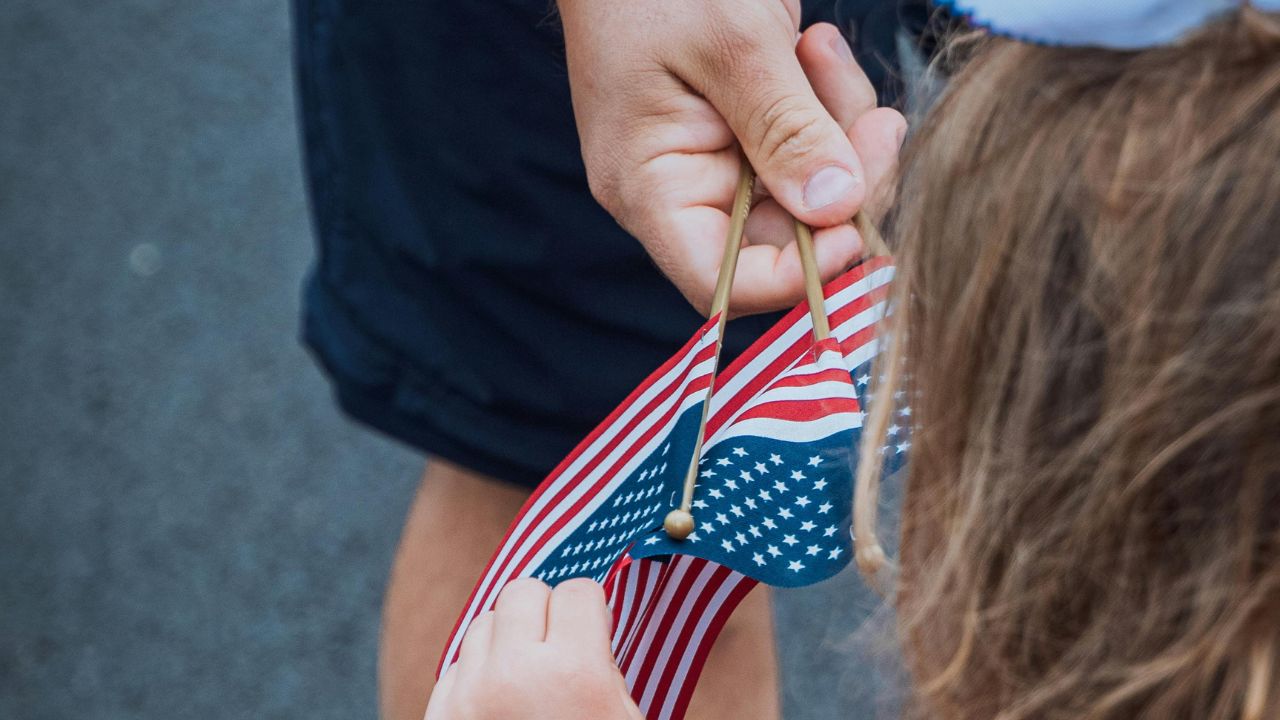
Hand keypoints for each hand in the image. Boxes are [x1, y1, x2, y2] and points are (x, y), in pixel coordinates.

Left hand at [425, 579, 643, 719]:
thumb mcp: (623, 716)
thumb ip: (605, 660)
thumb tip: (589, 614)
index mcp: (573, 674)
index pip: (577, 590)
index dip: (588, 611)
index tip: (593, 631)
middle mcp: (514, 676)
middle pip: (522, 590)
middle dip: (542, 613)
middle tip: (557, 649)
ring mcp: (470, 695)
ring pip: (484, 623)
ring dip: (505, 641)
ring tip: (526, 681)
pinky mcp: (440, 715)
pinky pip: (456, 665)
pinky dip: (477, 675)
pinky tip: (499, 703)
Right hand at [559, 2, 905, 314]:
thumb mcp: (730, 43)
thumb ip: (786, 128)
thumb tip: (839, 208)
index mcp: (649, 188)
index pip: (723, 282)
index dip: (797, 272)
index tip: (855, 216)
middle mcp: (677, 189)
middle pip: (781, 239)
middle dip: (841, 184)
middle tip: (877, 122)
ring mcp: (711, 160)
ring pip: (804, 190)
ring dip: (838, 130)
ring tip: (822, 51)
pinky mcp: (741, 129)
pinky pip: (803, 145)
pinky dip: (826, 106)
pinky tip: (812, 48)